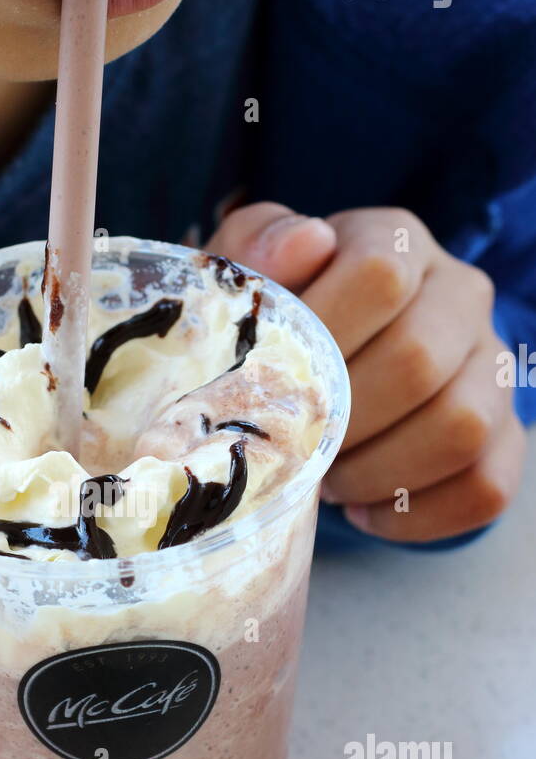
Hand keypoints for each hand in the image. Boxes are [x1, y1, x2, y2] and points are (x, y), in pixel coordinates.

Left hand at [204, 202, 526, 541]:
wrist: (330, 360)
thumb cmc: (282, 320)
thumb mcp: (252, 275)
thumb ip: (255, 245)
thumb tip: (305, 243)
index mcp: (398, 243)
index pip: (379, 275)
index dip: (320, 334)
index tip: (270, 379)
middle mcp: (461, 296)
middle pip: (418, 362)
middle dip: (340, 421)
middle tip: (295, 447)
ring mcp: (492, 368)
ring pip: (462, 429)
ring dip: (378, 471)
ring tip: (327, 480)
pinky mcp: (506, 436)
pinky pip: (485, 488)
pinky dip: (416, 516)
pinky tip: (364, 510)